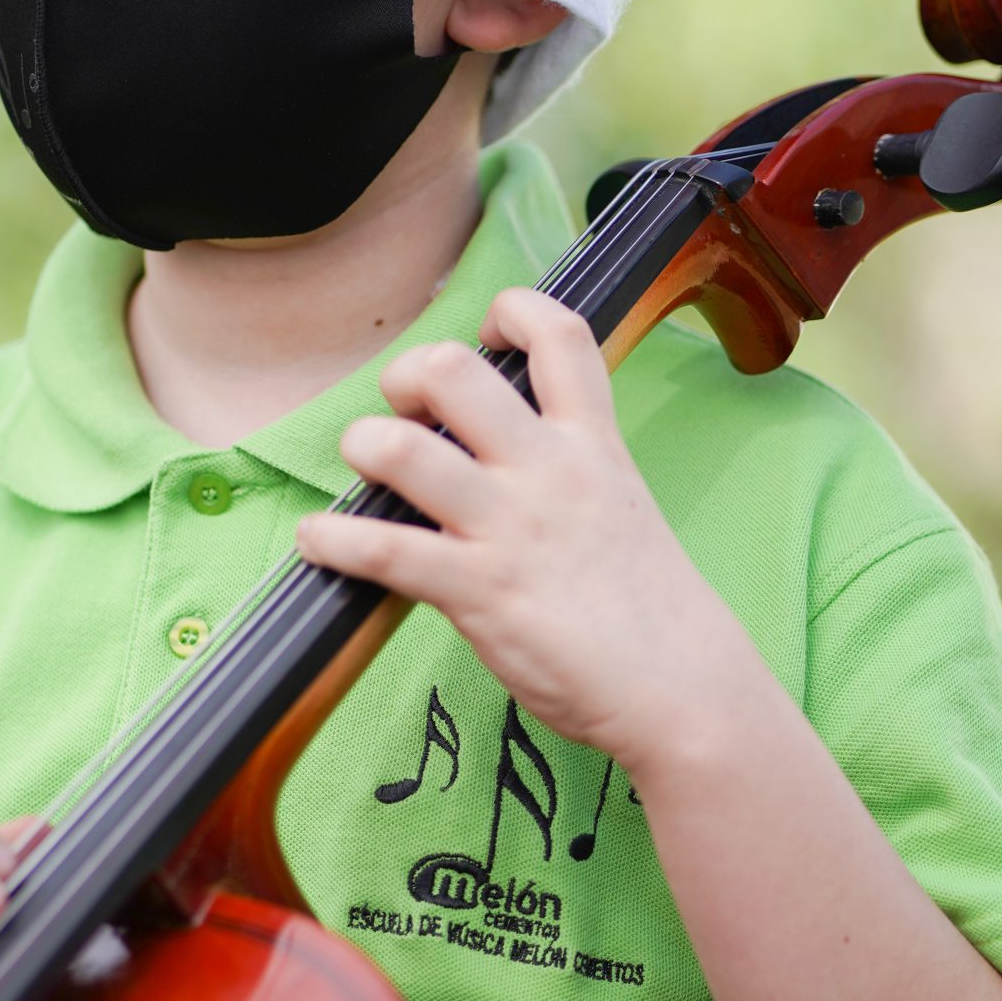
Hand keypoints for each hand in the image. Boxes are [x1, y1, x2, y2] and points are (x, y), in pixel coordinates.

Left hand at [296, 287, 757, 773]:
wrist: (684, 689)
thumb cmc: (651, 610)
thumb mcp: (621, 507)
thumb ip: (567, 471)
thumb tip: (500, 456)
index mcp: (592, 445)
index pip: (559, 334)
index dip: (512, 311)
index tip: (485, 335)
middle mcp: (548, 471)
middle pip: (454, 371)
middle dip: (407, 376)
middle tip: (403, 412)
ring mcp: (510, 528)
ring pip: (402, 448)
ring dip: (363, 446)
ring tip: (363, 467)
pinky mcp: (479, 590)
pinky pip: (383, 549)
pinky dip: (332, 540)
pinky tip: (318, 541)